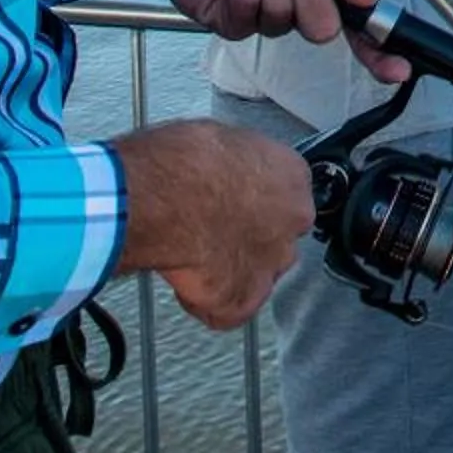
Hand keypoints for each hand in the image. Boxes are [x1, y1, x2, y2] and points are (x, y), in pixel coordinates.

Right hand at [110, 119, 313, 329]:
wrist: (160, 198)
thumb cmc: (180, 163)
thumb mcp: (219, 140)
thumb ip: (236, 165)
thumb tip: (223, 170)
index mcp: (290, 175)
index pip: (286, 196)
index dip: (254, 205)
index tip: (233, 206)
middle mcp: (292, 219)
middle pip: (278, 237)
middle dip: (247, 240)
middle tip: (212, 233)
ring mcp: (271, 262)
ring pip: (259, 275)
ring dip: (232, 272)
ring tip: (196, 259)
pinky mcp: (242, 299)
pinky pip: (229, 312)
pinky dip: (207, 305)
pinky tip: (188, 285)